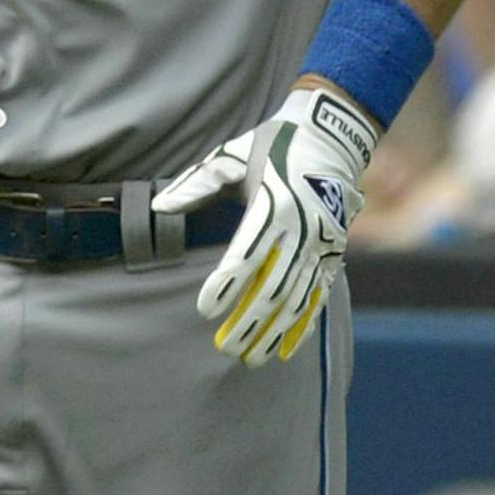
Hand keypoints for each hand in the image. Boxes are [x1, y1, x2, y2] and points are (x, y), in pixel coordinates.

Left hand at [154, 83, 376, 365]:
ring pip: (297, 297)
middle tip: (224, 347)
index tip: (206, 309)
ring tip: (250, 357)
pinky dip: (302, 324)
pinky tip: (284, 349)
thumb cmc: (274, 146)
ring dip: (274, 330)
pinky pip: (318, 295)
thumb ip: (197, 183)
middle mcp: (303, 229)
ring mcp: (322, 244)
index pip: (247, 253)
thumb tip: (160, 206)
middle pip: (274, 285)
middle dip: (249, 319)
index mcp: (274, 204)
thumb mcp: (232, 156)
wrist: (334, 137)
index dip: (227, 284)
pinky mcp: (334, 253)